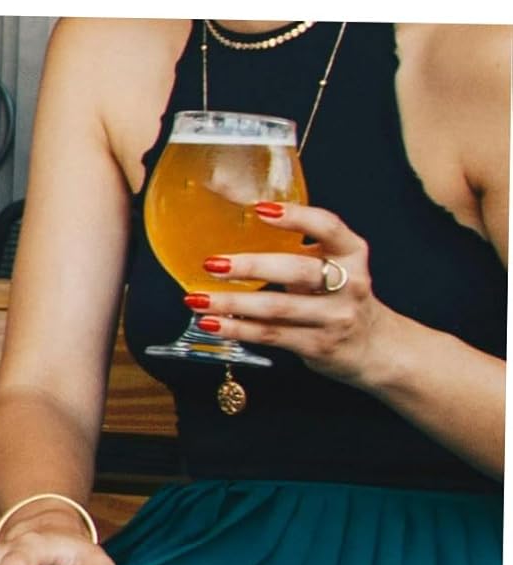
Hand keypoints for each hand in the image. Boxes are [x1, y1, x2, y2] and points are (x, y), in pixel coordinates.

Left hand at [187, 201, 393, 385]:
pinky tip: (212, 324)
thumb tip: (244, 233)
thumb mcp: (336, 266)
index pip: (328, 227)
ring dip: (233, 304)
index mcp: (352, 253)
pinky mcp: (317, 345)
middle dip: (250, 266)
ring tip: (198, 300)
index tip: (260, 209)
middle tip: (212, 263)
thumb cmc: (342, 299)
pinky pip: (271, 335)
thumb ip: (303, 251)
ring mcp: (333, 317)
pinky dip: (238, 329)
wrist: (373, 346)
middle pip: (296, 270)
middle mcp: (348, 283)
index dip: (296, 216)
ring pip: (277, 308)